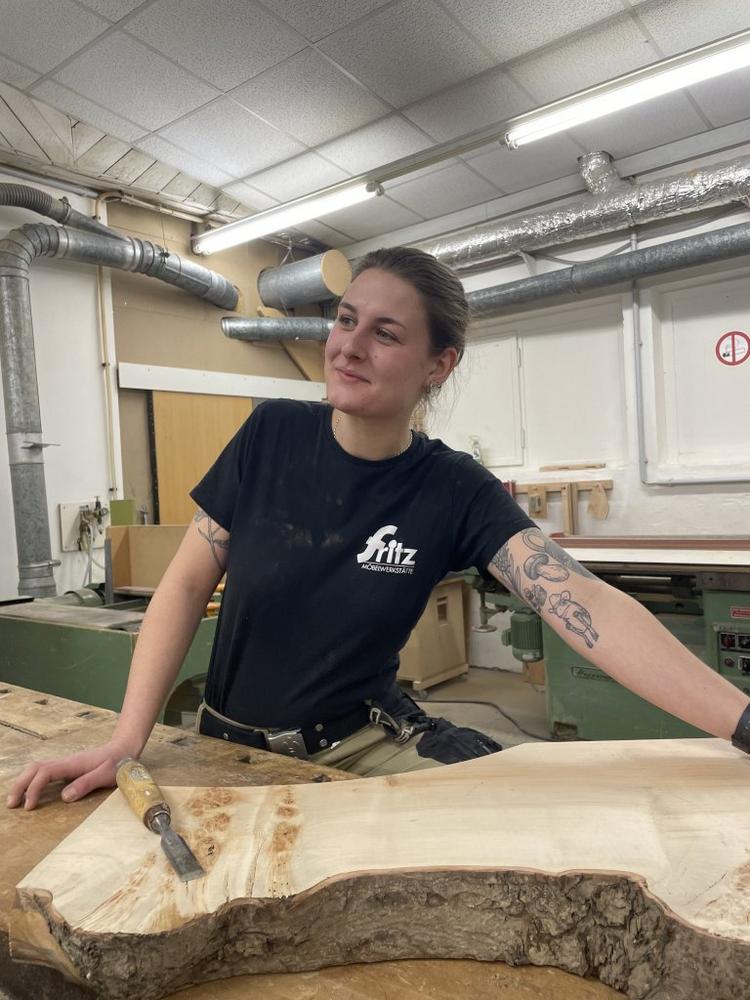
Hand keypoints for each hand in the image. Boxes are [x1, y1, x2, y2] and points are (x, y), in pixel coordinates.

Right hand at [5, 740, 135, 810]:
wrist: (124, 748)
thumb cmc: (117, 763)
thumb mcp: (105, 775)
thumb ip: (86, 785)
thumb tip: (64, 797)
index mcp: (73, 763)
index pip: (45, 773)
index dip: (34, 789)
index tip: (29, 806)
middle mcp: (65, 761)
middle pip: (34, 768)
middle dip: (20, 784)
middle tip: (11, 804)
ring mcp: (65, 763)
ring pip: (37, 768)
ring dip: (24, 782)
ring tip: (15, 800)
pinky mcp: (67, 767)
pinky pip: (44, 771)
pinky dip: (32, 780)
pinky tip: (29, 791)